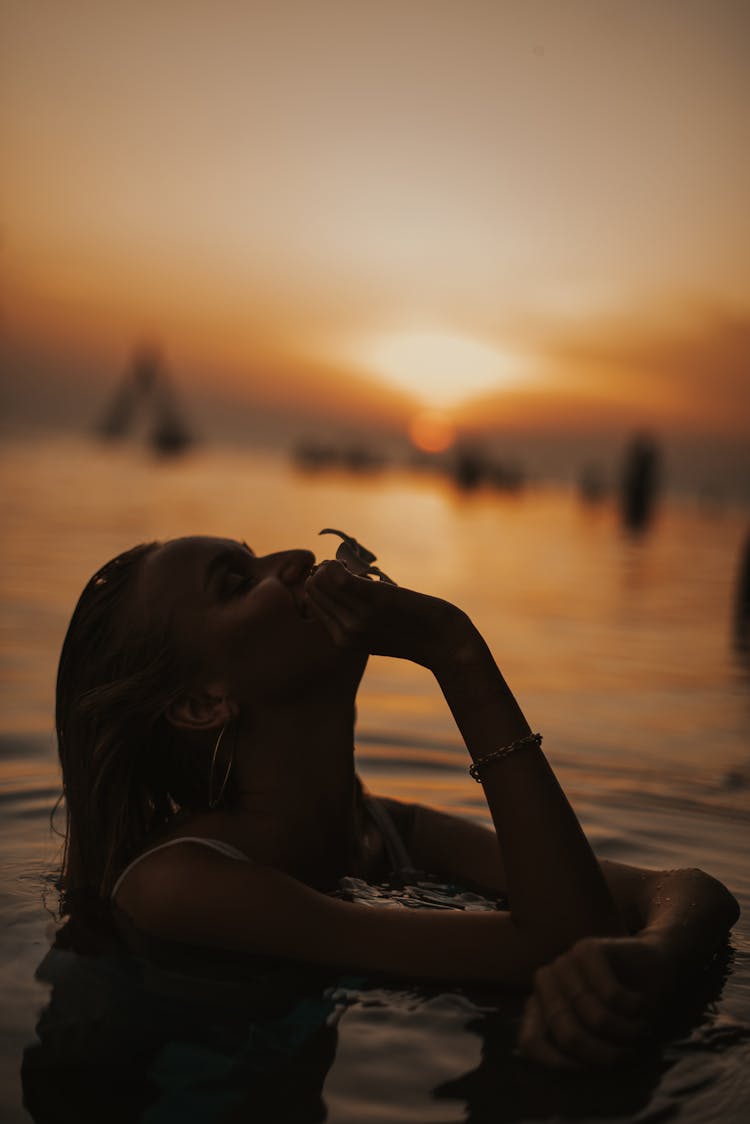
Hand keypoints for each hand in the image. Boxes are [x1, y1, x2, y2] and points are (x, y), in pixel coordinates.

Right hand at [304, 560, 472, 669]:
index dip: (320, 584)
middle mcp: (346, 632)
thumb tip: (337, 588)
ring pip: (321, 582)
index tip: (335, 574)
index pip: (313, 604)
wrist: (446, 644)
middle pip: (313, 591)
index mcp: (343, 641)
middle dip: (322, 573)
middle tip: (342, 567)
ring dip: (330, 566)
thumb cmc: (415, 635)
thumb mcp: (377, 634)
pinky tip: (345, 562)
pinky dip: (336, 564)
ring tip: (348, 566)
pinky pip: (338, 576)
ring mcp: (359, 617)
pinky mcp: (375, 600)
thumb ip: (355, 620)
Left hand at [518, 935, 673, 1068]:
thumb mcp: (603, 1044)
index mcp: (538, 1009)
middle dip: (604, 1054)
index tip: (590, 1070)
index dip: (560, 1063)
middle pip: (567, 1034)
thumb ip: (580, 1054)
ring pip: (595, 1017)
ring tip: (638, 1029)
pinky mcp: (587, 948)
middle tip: (627, 1054)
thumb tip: (574, 1068)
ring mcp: (564, 963)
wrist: (654, 971)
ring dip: (626, 1032)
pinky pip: (611, 995)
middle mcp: (545, 984)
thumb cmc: (624, 1015)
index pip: (530, 1043)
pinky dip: (633, 1008)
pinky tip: (638, 1003)